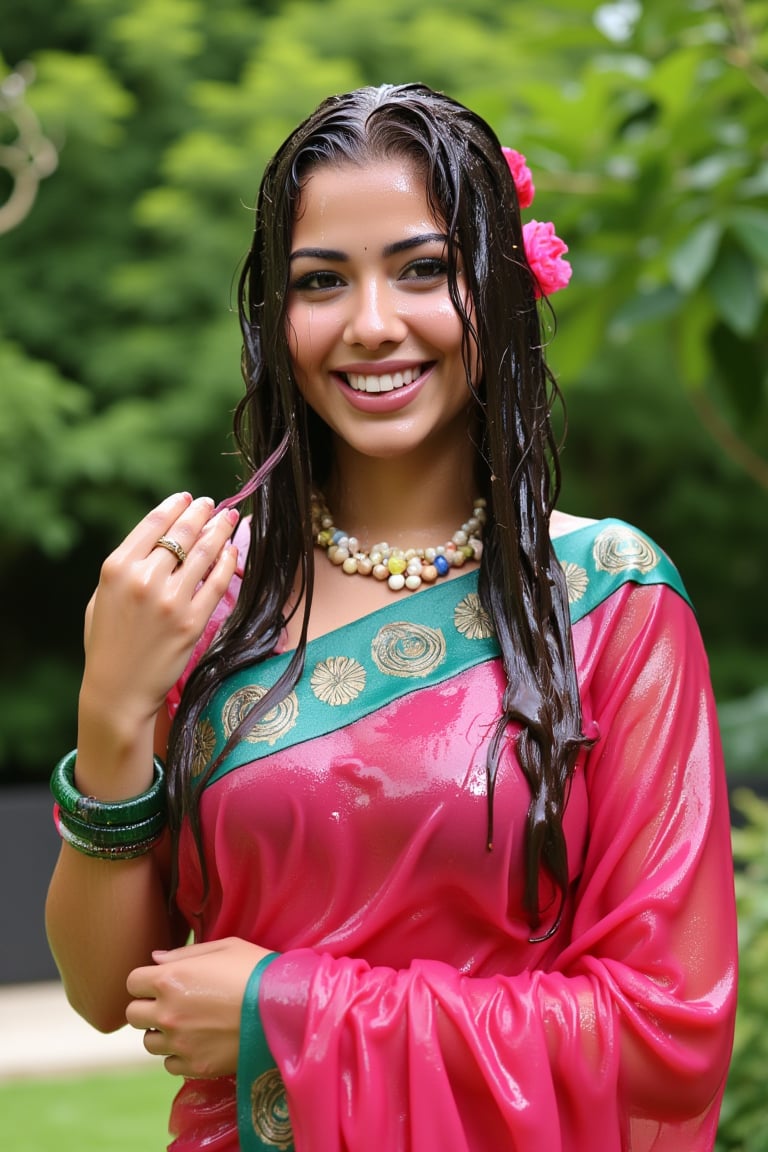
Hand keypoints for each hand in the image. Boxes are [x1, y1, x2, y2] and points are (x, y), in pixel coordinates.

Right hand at [81, 492, 239, 732]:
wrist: (118, 690)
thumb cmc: (107, 643)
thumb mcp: (102, 596)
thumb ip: (127, 566)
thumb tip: (160, 538)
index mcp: (116, 569)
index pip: (153, 524)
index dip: (174, 506)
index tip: (186, 498)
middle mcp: (143, 580)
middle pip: (181, 533)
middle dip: (200, 512)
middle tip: (212, 504)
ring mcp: (170, 601)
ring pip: (204, 553)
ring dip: (220, 530)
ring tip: (229, 518)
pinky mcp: (192, 621)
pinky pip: (217, 582)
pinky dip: (227, 561)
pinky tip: (232, 550)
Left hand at [125, 937, 272, 1077]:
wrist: (285, 1008)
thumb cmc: (256, 970)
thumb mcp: (225, 947)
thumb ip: (184, 953)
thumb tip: (155, 959)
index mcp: (170, 979)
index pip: (132, 982)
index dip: (146, 980)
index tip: (161, 981)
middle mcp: (167, 1013)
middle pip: (133, 1015)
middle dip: (148, 1007)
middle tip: (172, 1003)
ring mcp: (179, 1043)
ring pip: (148, 1043)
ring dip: (161, 1032)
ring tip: (188, 1024)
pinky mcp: (195, 1066)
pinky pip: (169, 1064)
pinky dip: (178, 1055)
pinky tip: (199, 1041)